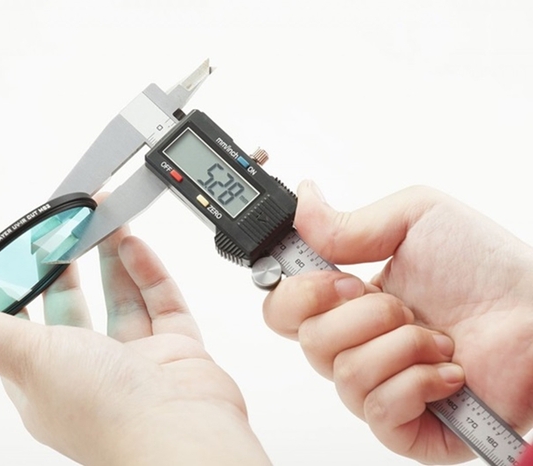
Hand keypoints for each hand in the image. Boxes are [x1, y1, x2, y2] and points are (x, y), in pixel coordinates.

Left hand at [0, 227, 270, 465]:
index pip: (19, 325)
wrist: (186, 438)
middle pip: (73, 306)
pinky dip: (148, 272)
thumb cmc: (108, 415)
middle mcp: (89, 372)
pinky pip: (161, 304)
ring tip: (103, 219)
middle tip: (66, 225)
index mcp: (44, 382)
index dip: (16, 285)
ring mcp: (135, 362)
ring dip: (110, 257)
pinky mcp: (175, 352)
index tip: (17, 249)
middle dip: (67, 263)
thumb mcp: (27, 358)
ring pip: (120, 299)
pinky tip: (135, 245)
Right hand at [263, 181, 532, 463]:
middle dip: (361, 315)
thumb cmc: (487, 267)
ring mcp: (379, 387)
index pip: (283, 310)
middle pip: (308, 342)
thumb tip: (299, 203)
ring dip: (400, 346)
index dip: (297, 295)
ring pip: (343, 374)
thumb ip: (347, 220)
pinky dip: (416, 383)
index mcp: (347, 300)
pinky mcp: (407, 427)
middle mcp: (357, 344)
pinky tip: (448, 373)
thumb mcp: (414, 219)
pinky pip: (378, 412)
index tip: (337, 278)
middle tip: (401, 305)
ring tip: (438, 338)